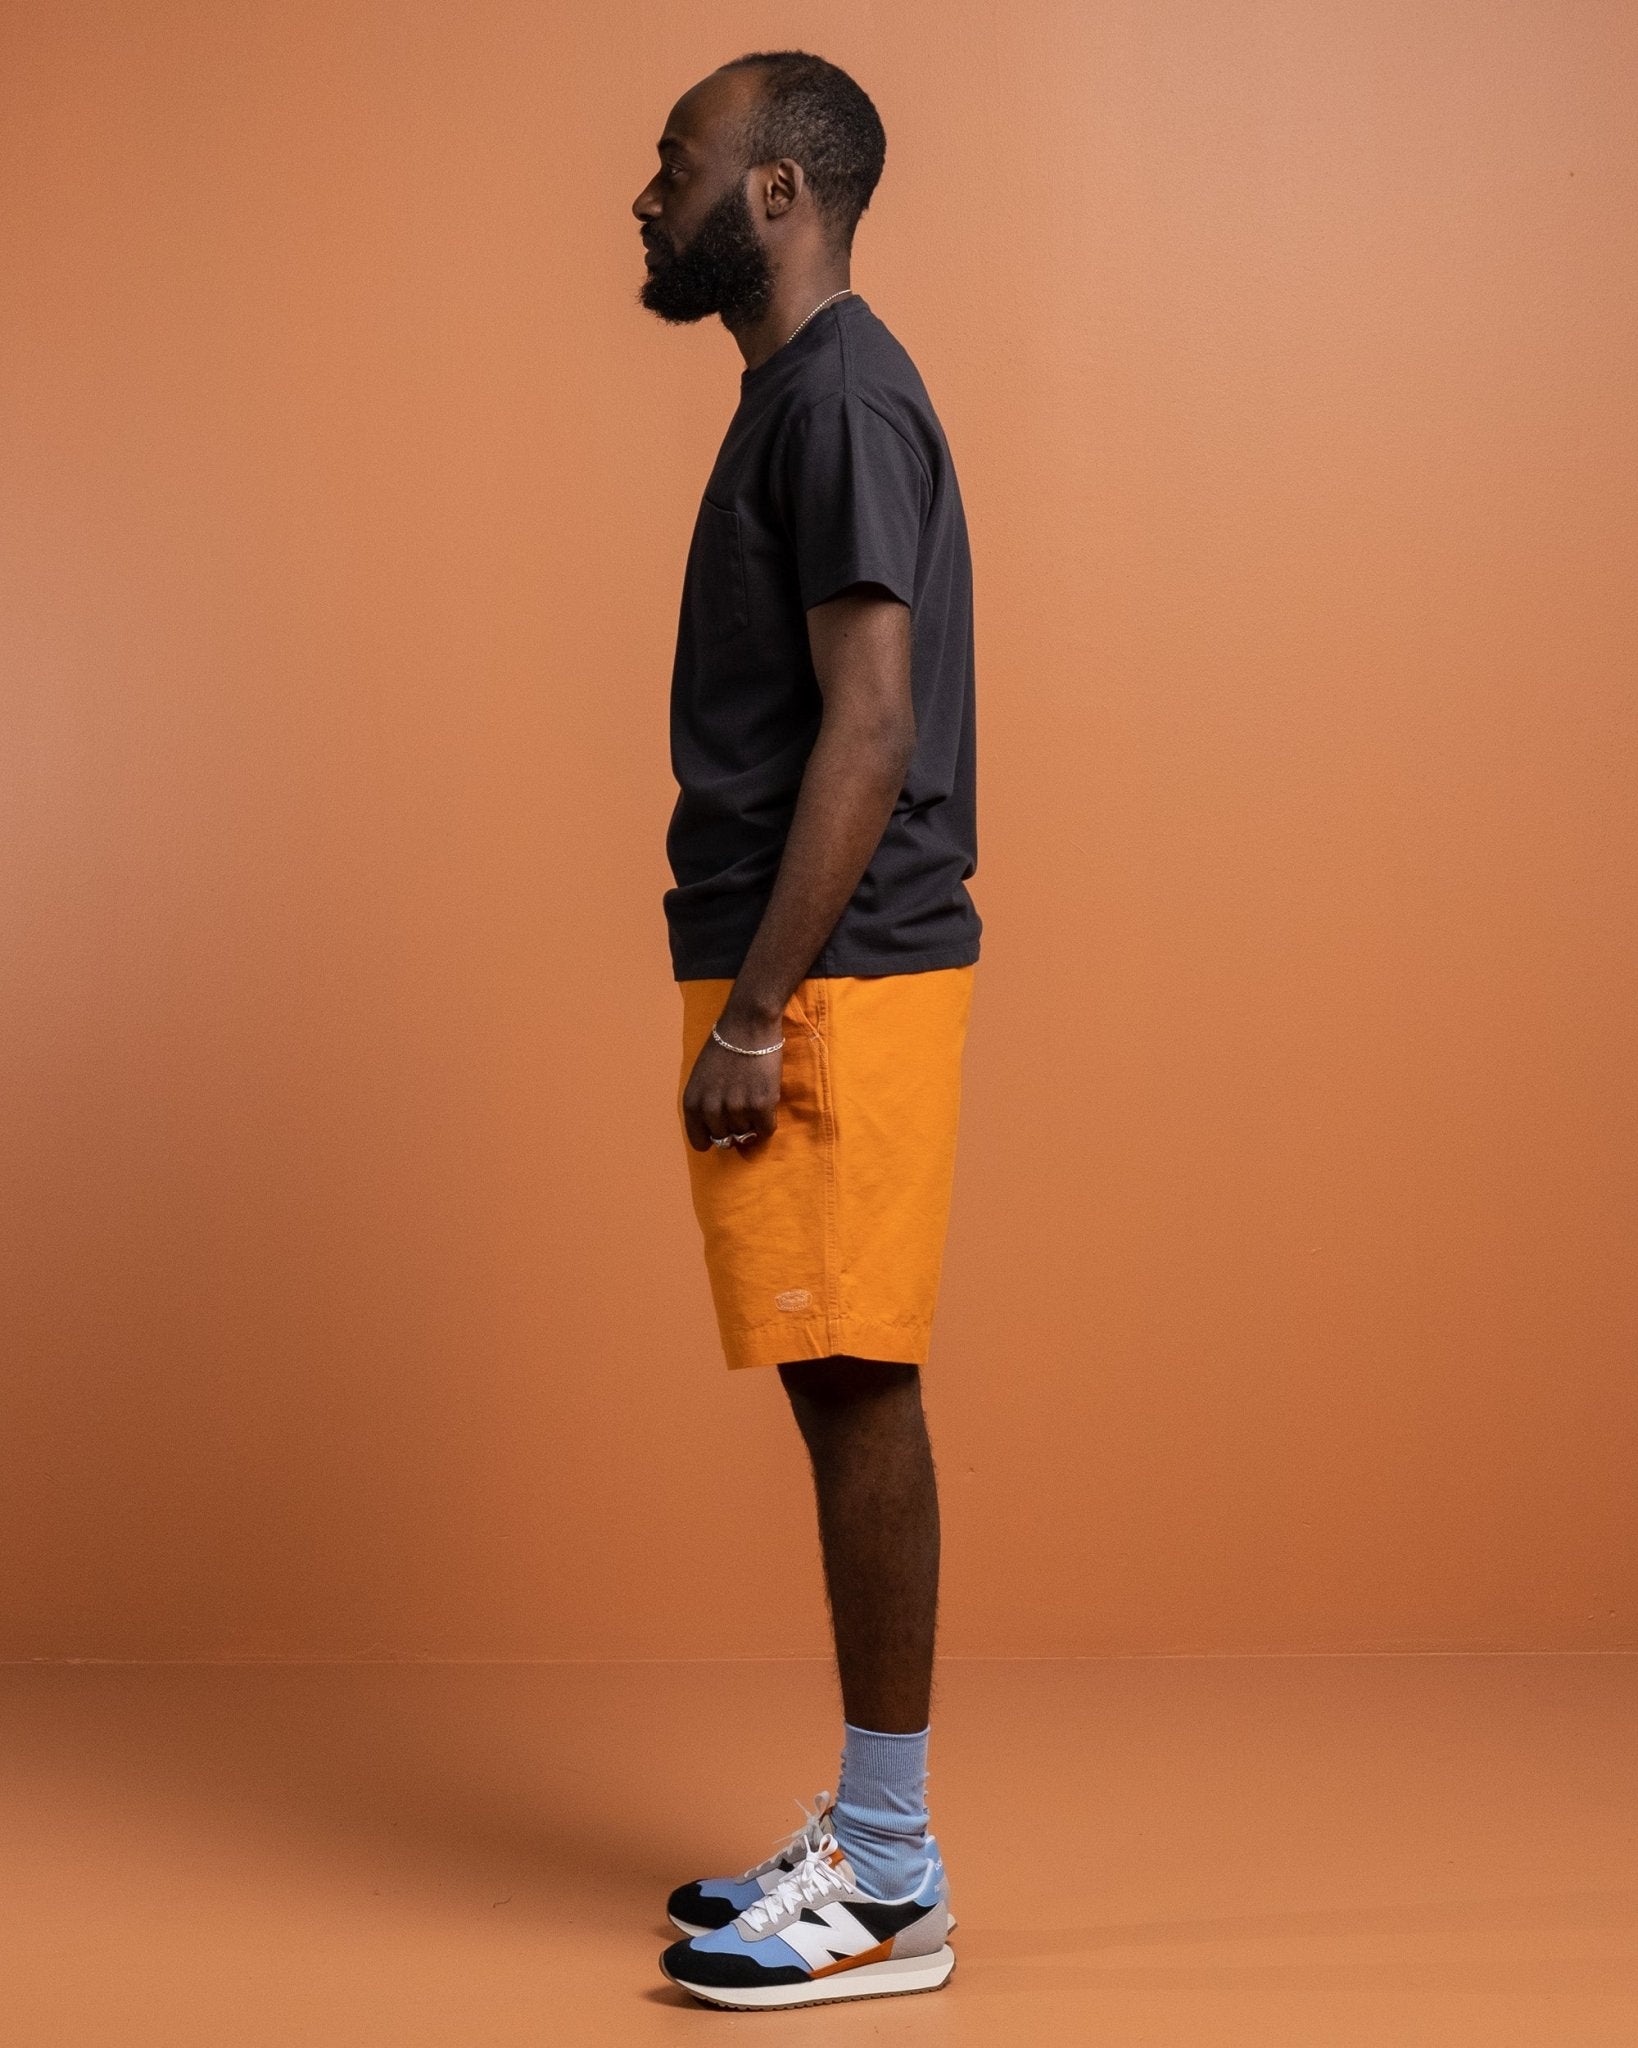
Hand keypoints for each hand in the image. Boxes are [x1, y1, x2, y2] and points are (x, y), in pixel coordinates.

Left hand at [683, 1027, 783, 1150]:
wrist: (747, 1026)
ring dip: (751, 1121)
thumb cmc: (723, 1049)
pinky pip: (766, 1129)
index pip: (699, 1142)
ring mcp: (737, 1109)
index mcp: (692, 1104)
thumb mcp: (700, 1079)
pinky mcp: (761, 1106)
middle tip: (742, 1109)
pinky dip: (768, 1121)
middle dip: (733, 1129)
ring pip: (746, 1134)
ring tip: (754, 1098)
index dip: (712, 1137)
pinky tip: (766, 1103)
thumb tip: (717, 1131)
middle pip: (725, 1140)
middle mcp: (711, 1110)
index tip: (722, 1129)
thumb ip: (705, 1105)